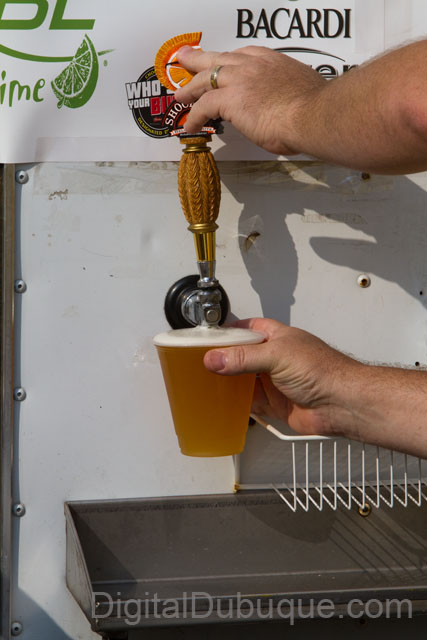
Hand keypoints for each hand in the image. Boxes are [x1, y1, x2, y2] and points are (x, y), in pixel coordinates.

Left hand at [175, 46, 325, 155]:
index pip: (244, 55)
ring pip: (205, 79)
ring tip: (181, 96)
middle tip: (186, 58)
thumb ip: (287, 95)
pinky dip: (194, 116)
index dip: (229, 61)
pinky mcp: (230, 99)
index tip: (223, 65)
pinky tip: (190, 126)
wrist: (312, 115)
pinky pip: (203, 106)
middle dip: (200, 60)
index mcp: (272, 61)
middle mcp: (253, 65)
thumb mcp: (301, 93)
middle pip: (219, 59)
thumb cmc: (314, 110)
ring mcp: (239, 80)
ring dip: (191, 88)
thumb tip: (286, 109)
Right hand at [203, 318, 359, 437]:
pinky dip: (236, 403)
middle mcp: (274, 357)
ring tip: (207, 382)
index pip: (244, 329)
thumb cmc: (324, 371)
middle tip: (201, 363)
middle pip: (240, 356)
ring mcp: (274, 381)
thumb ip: (243, 358)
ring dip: (227, 382)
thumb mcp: (277, 355)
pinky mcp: (274, 403)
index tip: (205, 341)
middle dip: (223, 360)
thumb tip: (214, 358)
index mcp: (276, 336)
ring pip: (242, 380)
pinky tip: (224, 402)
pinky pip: (249, 402)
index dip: (225, 334)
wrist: (342, 404)